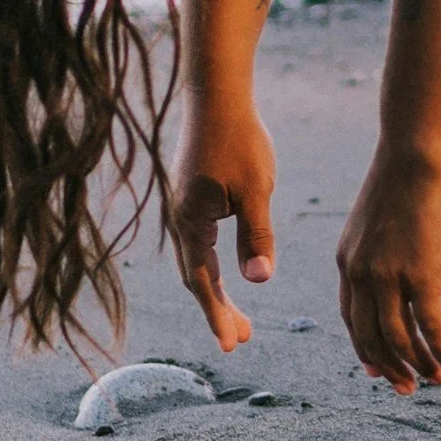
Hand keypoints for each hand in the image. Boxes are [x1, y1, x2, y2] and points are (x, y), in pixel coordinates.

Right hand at [169, 101, 278, 352]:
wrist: (216, 94)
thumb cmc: (239, 139)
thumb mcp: (256, 190)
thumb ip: (257, 235)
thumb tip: (259, 280)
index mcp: (192, 222)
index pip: (204, 282)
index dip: (218, 315)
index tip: (232, 345)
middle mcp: (180, 219)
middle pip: (198, 278)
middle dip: (219, 311)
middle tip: (243, 340)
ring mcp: (183, 207)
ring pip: (198, 261)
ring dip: (217, 290)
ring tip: (242, 318)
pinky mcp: (191, 195)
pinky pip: (199, 243)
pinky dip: (213, 266)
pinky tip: (229, 269)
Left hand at [335, 145, 440, 393]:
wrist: (419, 150)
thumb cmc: (409, 173)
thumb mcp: (384, 217)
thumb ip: (388, 245)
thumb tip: (410, 256)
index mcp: (348, 259)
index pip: (352, 316)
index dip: (365, 347)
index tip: (374, 369)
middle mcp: (362, 273)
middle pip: (371, 336)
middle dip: (389, 367)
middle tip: (408, 388)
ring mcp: (390, 276)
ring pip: (400, 338)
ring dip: (419, 365)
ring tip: (437, 381)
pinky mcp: (423, 274)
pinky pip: (431, 326)